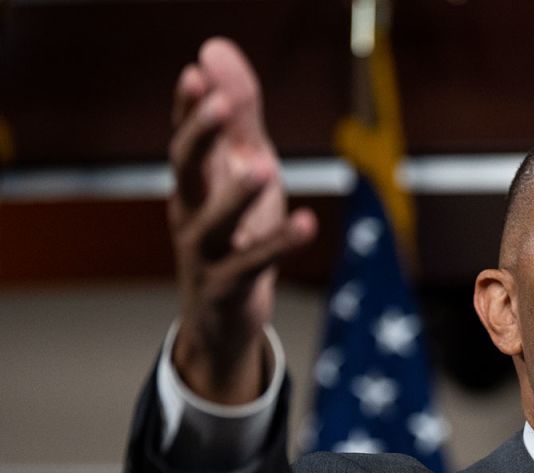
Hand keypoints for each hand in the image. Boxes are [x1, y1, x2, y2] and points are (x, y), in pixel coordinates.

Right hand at [168, 37, 315, 403]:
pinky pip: (252, 262)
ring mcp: (204, 252)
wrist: (222, 319)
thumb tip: (214, 49)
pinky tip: (307, 221)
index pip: (184, 138)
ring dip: (237, 194)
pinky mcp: (228, 286)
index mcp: (193, 181)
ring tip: (264, 166)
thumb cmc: (235, 234)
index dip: (188, 108)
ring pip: (213, 220)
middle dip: (199, 136)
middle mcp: (189, 212)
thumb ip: (238, 115)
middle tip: (216, 104)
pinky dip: (279, 242)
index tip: (195, 74)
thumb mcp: (243, 169)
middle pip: (185, 169)